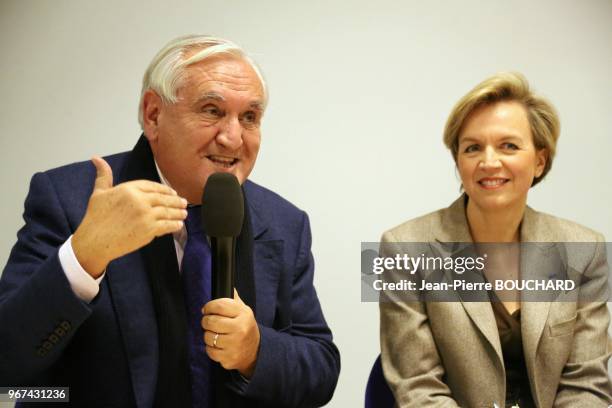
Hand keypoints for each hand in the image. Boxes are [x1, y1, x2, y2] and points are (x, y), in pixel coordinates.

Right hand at [72, 156, 187, 277]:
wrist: (95, 241)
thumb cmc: (95, 218)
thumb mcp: (99, 193)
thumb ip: (104, 175)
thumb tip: (96, 158)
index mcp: (129, 189)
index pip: (152, 186)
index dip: (164, 189)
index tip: (172, 192)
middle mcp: (140, 200)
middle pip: (163, 198)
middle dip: (175, 200)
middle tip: (183, 202)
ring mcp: (146, 215)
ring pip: (167, 212)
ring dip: (178, 212)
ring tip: (184, 213)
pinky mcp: (149, 230)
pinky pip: (167, 225)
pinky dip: (174, 225)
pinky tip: (179, 224)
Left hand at [202, 289, 259, 377]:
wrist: (256, 350)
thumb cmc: (245, 327)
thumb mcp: (244, 310)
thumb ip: (233, 299)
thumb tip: (226, 284)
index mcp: (243, 314)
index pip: (219, 305)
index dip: (208, 306)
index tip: (207, 309)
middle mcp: (240, 329)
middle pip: (211, 321)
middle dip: (206, 321)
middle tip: (209, 322)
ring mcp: (234, 345)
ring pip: (208, 337)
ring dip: (208, 335)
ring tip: (215, 334)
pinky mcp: (229, 358)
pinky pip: (210, 351)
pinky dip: (210, 348)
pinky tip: (218, 345)